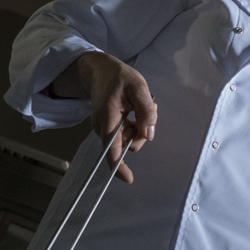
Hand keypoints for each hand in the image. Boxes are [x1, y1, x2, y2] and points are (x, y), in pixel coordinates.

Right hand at [53, 51, 156, 183]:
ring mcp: (105, 128)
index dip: (119, 167)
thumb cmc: (119, 77)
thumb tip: (149, 135)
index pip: (111, 150)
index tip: (129, 179)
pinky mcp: (109, 126)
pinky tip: (135, 110)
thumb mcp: (139, 88)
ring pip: (128, 138)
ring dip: (139, 127)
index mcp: (107, 120)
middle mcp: (103, 128)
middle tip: (148, 110)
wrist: (100, 70)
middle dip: (141, 133)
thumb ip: (146, 112)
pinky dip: (134, 125)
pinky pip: (125, 133)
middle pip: (126, 145)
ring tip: (140, 106)